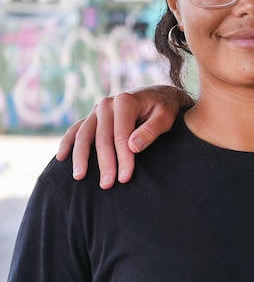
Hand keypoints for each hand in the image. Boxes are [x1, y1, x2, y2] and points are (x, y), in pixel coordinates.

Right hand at [56, 86, 192, 188]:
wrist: (157, 96)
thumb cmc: (163, 109)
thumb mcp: (164, 117)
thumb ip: (150, 131)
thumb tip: (132, 146)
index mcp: (125, 102)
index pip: (121, 136)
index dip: (123, 158)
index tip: (125, 178)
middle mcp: (107, 104)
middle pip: (102, 138)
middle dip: (105, 163)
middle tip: (107, 185)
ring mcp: (96, 111)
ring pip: (84, 135)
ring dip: (80, 157)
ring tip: (79, 177)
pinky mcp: (92, 117)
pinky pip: (75, 130)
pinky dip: (67, 143)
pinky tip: (61, 157)